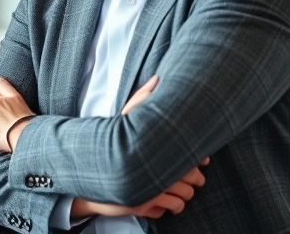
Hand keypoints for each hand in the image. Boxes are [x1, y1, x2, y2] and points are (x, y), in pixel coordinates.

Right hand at [73, 75, 208, 220]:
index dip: (199, 159)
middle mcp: (156, 174)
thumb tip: (157, 78)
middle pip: (192, 180)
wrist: (87, 169)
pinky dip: (170, 207)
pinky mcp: (142, 208)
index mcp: (156, 151)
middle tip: (194, 176)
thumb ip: (141, 100)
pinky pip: (168, 210)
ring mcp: (149, 193)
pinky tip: (167, 199)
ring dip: (185, 196)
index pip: (191, 158)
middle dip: (196, 179)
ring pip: (184, 199)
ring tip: (181, 189)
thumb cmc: (107, 141)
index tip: (202, 160)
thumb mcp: (123, 117)